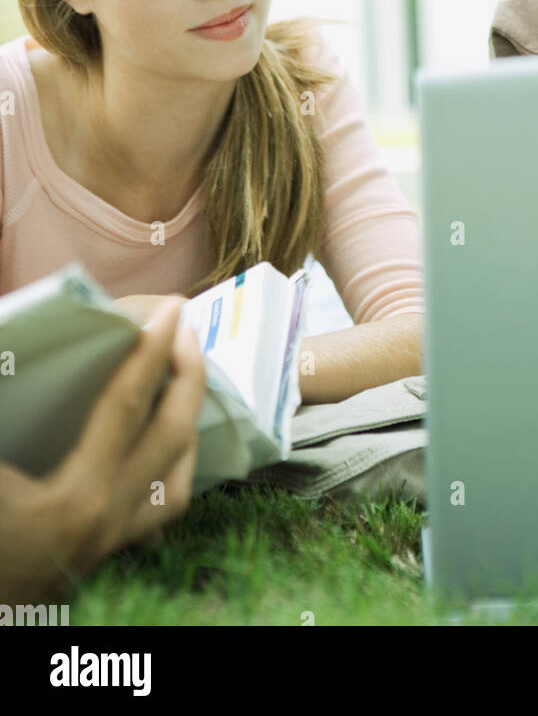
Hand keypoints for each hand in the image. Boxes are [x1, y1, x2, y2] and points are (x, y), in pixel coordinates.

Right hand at [0, 297, 204, 603]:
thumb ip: (6, 401)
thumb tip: (13, 348)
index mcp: (74, 499)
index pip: (127, 406)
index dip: (151, 350)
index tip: (172, 307)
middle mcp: (106, 523)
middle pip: (172, 439)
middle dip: (188, 378)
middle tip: (185, 330)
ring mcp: (107, 547)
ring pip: (177, 487)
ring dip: (187, 430)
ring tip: (182, 385)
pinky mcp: (96, 561)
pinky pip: (152, 517)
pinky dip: (165, 477)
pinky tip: (157, 452)